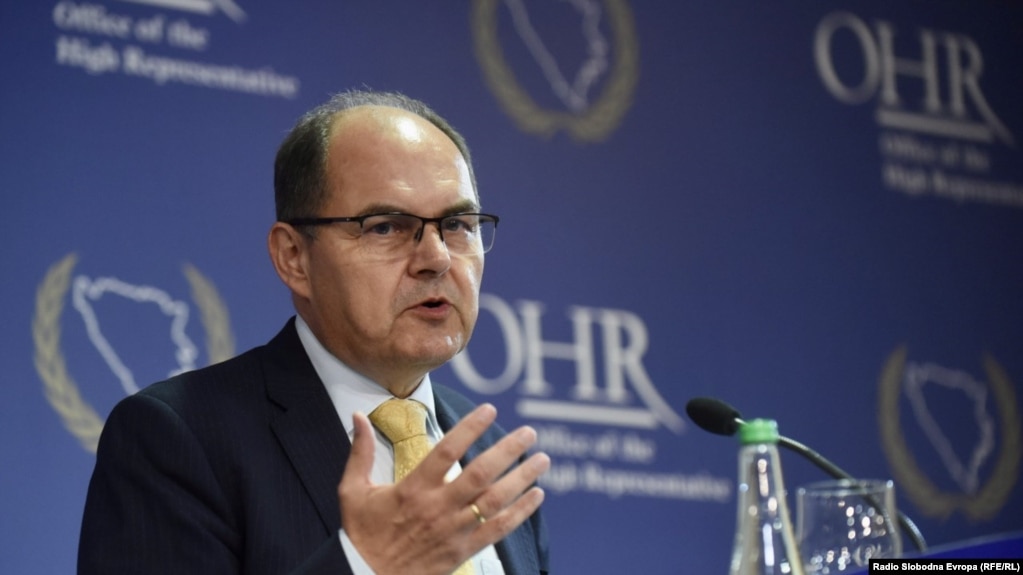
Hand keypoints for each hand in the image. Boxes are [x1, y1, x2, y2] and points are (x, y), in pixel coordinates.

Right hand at [338, 403, 549, 574]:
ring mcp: (453, 531)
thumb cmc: (362, 534)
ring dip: (522, 478)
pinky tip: (537, 495)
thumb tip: (357, 416)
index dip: (469, 428)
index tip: (490, 409)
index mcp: (412, 489)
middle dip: (508, 451)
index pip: (446, 451)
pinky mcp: (462, 551)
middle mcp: (437, 508)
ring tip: (542, 459)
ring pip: (495, 501)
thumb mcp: (352, 491)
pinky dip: (521, 513)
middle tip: (529, 432)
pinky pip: (498, 530)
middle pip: (480, 474)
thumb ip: (359, 451)